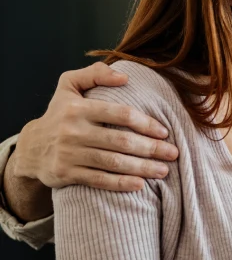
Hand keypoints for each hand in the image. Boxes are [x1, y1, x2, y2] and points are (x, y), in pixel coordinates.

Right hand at [10, 63, 177, 191]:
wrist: (30, 148)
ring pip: (113, 162)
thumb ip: (95, 73)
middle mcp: (72, 131)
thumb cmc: (60, 113)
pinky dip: (121, 183)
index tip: (164, 132)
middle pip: (121, 141)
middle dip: (151, 148)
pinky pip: (99, 180)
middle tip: (173, 153)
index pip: (120, 113)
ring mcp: (69, 154)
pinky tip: (140, 185)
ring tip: (164, 170)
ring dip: (142, 167)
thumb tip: (124, 76)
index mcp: (78, 108)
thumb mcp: (69, 85)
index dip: (146, 123)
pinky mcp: (66, 173)